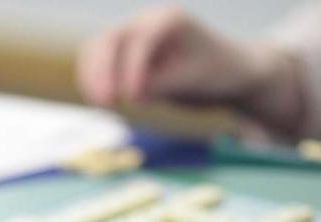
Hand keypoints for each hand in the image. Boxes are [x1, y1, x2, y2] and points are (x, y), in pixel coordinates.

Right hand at [77, 7, 305, 134]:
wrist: (227, 71)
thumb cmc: (215, 73)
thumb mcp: (192, 80)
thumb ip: (161, 83)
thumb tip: (127, 91)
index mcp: (170, 19)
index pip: (142, 40)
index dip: (133, 69)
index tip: (134, 98)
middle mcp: (147, 20)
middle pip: (112, 39)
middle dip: (104, 71)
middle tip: (106, 103)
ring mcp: (134, 34)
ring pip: (99, 47)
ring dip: (93, 75)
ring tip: (100, 104)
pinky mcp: (126, 52)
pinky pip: (100, 60)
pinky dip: (95, 78)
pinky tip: (98, 100)